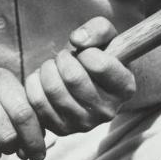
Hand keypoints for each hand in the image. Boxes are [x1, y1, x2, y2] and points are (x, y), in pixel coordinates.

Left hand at [25, 17, 135, 135]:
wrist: (88, 84)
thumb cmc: (99, 57)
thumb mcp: (107, 37)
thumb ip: (98, 29)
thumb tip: (77, 40)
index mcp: (125, 89)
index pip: (100, 65)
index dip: (86, 52)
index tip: (85, 53)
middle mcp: (107, 112)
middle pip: (73, 78)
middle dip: (63, 59)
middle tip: (64, 57)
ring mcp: (83, 124)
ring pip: (53, 90)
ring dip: (47, 69)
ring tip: (54, 67)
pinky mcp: (60, 129)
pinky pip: (36, 102)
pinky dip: (35, 83)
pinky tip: (43, 79)